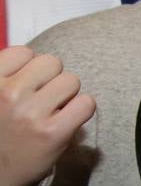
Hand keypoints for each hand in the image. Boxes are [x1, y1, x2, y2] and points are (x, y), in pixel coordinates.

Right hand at [0, 47, 94, 185]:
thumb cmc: (1, 131)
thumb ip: (6, 74)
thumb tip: (32, 57)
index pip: (24, 52)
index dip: (30, 68)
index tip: (26, 84)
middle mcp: (7, 95)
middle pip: (52, 62)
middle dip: (51, 79)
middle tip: (42, 99)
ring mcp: (30, 114)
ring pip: (71, 81)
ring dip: (67, 94)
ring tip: (52, 111)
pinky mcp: (53, 133)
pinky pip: (86, 103)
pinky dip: (82, 110)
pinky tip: (67, 120)